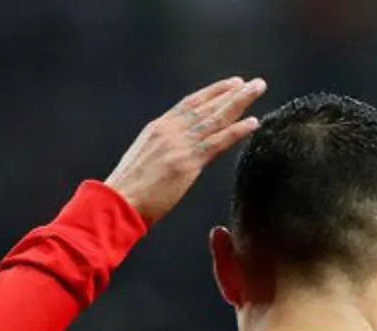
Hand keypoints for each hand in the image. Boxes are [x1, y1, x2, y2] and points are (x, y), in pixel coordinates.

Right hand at [105, 76, 265, 223]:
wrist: (118, 202)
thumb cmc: (129, 189)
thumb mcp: (144, 159)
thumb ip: (163, 149)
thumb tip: (175, 152)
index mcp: (158, 128)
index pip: (190, 103)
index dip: (213, 92)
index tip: (231, 84)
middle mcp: (170, 130)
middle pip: (207, 106)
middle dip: (232, 92)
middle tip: (254, 83)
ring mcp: (179, 144)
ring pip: (215, 118)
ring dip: (240, 102)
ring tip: (258, 89)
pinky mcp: (187, 162)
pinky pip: (217, 142)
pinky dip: (236, 131)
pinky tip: (253, 122)